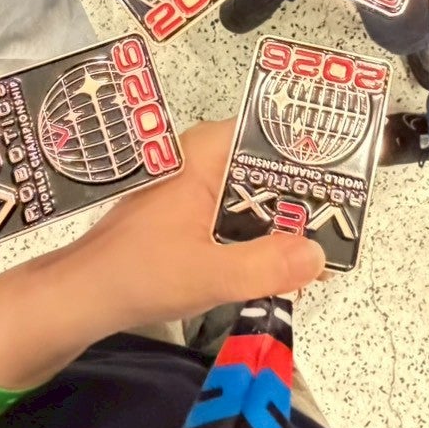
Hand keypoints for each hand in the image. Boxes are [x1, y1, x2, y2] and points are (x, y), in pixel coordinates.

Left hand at [68, 120, 325, 334]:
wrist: (82, 298)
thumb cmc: (138, 274)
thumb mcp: (209, 274)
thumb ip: (266, 265)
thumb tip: (318, 254)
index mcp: (202, 154)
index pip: (267, 130)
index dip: (307, 146)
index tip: (344, 168)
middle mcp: (199, 161)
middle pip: (266, 163)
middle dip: (303, 189)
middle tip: (345, 212)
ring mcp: (192, 188)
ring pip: (254, 192)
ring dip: (283, 216)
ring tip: (325, 237)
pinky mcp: (187, 215)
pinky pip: (237, 213)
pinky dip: (260, 232)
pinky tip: (282, 259)